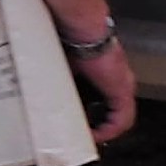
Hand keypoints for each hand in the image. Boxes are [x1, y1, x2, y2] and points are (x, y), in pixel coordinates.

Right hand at [70, 26, 136, 145]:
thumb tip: (42, 87)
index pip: (104, 98)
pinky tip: (96, 135)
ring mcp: (122, 85)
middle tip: (82, 133)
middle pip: (112, 109)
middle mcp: (117, 79)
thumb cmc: (71, 35)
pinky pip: (121, 120)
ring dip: (104, 128)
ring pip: (118, 116)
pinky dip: (109, 130)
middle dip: (97, 123)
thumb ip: (59, 76)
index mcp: (104, 70)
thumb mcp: (62, 62)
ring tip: (88, 137)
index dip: (93, 114)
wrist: (82, 28)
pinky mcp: (123, 91)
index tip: (79, 123)